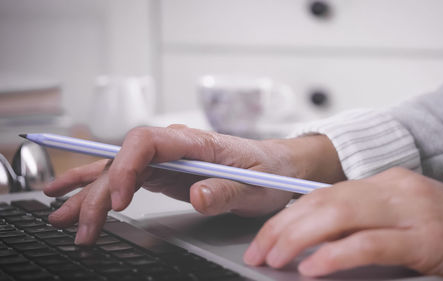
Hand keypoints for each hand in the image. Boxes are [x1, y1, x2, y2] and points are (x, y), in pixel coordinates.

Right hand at [44, 125, 343, 244]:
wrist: (278, 167)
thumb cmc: (269, 171)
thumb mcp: (256, 186)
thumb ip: (227, 190)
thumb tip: (197, 193)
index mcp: (197, 142)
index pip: (147, 142)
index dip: (126, 167)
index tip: (120, 199)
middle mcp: (176, 147)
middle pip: (125, 160)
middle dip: (99, 192)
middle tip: (83, 226)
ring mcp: (168, 160)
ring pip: (119, 169)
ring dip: (89, 191)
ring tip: (59, 211)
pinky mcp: (167, 174)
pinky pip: (128, 179)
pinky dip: (103, 189)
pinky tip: (82, 198)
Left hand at [244, 167, 442, 280]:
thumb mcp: (400, 218)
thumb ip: (362, 223)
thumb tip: (315, 240)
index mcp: (384, 182)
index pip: (322, 194)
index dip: (287, 216)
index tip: (264, 237)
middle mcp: (393, 188)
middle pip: (323, 201)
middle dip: (283, 227)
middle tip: (259, 251)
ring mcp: (412, 211)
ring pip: (339, 215)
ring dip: (298, 238)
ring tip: (274, 258)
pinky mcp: (428, 239)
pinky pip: (370, 244)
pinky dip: (335, 255)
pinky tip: (311, 268)